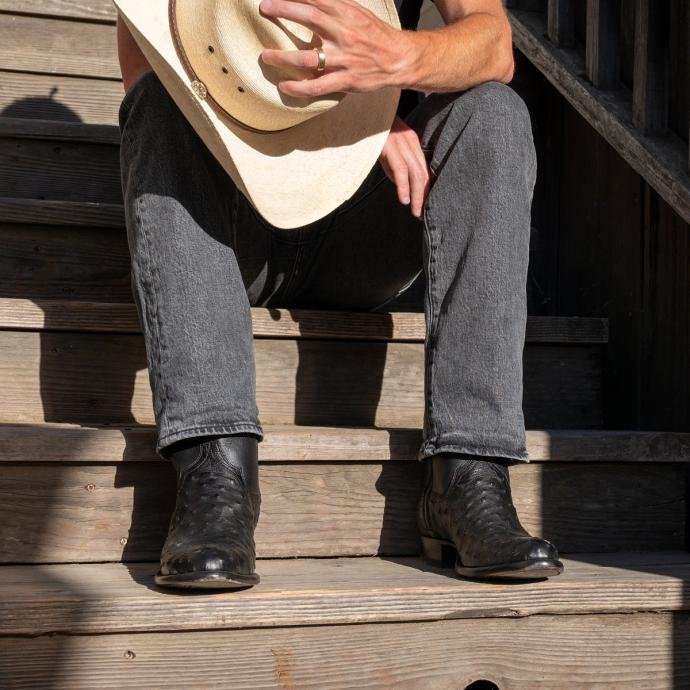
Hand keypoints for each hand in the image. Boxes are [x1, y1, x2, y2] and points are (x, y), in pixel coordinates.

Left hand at [258, 0, 405, 96]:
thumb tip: (311, 1)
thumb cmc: (374, 35)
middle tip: (264, 8)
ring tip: (266, 56)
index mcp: (347, 13)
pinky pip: (317, 86)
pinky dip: (298, 88)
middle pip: (309, 16)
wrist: (399, 59)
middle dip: (283, 10)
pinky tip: (285, 86)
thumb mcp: (357, 13)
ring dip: (283, 57)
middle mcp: (344, 33)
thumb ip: (333, 7)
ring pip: (307, 57)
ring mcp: (344, 58)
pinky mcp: (346, 80)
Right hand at [379, 116, 430, 219]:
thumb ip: (394, 167)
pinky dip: (403, 187)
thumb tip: (401, 187)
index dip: (426, 191)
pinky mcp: (390, 146)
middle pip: (423, 174)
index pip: (424, 170)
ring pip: (416, 174)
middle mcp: (411, 142)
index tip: (423, 207)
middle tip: (422, 215)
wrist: (360, 111)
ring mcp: (401, 143)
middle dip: (424, 197)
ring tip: (416, 212)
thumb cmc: (371, 131)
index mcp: (412, 142)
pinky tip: (404, 200)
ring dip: (417, 196)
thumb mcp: (386, 150)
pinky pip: (401, 169)